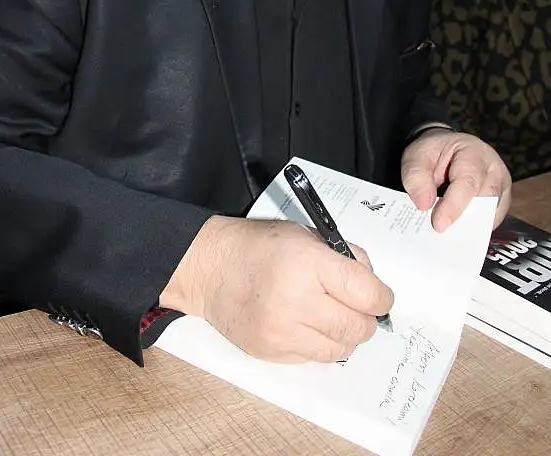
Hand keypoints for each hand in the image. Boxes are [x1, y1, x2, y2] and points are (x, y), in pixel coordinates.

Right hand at [160, 216, 393, 362]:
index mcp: (309, 263)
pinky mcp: (271, 353)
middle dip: (365, 319)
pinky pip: (314, 358)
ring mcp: (282, 332)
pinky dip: (318, 344)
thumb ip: (344, 257)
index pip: (367, 294)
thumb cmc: (260, 246)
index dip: (382, 297)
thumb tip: (373, 286)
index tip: (380, 296)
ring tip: (330, 317)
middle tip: (357, 308)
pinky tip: (305, 325)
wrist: (210, 268)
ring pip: (340, 349)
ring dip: (344, 335)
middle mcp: (297, 300)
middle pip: (358, 327)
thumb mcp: (306, 235)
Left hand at [401, 129, 511, 231]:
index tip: (438, 225)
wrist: (447, 150)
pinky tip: (455, 232)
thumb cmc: (434, 153)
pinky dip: (472, 230)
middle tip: (438, 233)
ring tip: (445, 235)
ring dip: (468, 227)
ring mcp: (502, 188)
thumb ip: (416, 176)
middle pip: (485, 202)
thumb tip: (424, 205)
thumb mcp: (416, 155)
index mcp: (474, 152)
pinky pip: (490, 223)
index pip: (467, 182)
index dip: (453, 205)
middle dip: (462, 220)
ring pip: (490, 216)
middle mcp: (495, 170)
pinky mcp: (502, 204)